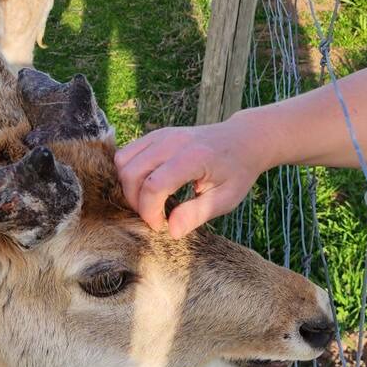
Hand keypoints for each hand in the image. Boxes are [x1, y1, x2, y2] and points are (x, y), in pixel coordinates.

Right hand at [114, 115, 271, 237]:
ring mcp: (161, 135)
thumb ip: (197, 214)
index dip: (149, 211)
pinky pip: (127, 154)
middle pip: (131, 173)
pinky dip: (129, 173)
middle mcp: (172, 141)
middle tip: (154, 216)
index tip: (160, 225)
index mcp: (193, 157)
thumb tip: (171, 231)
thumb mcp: (226, 199)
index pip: (154, 185)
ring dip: (128, 187)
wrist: (244, 139)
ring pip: (123, 161)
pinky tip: (147, 187)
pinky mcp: (155, 135)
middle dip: (135, 202)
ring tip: (148, 202)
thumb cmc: (237, 172)